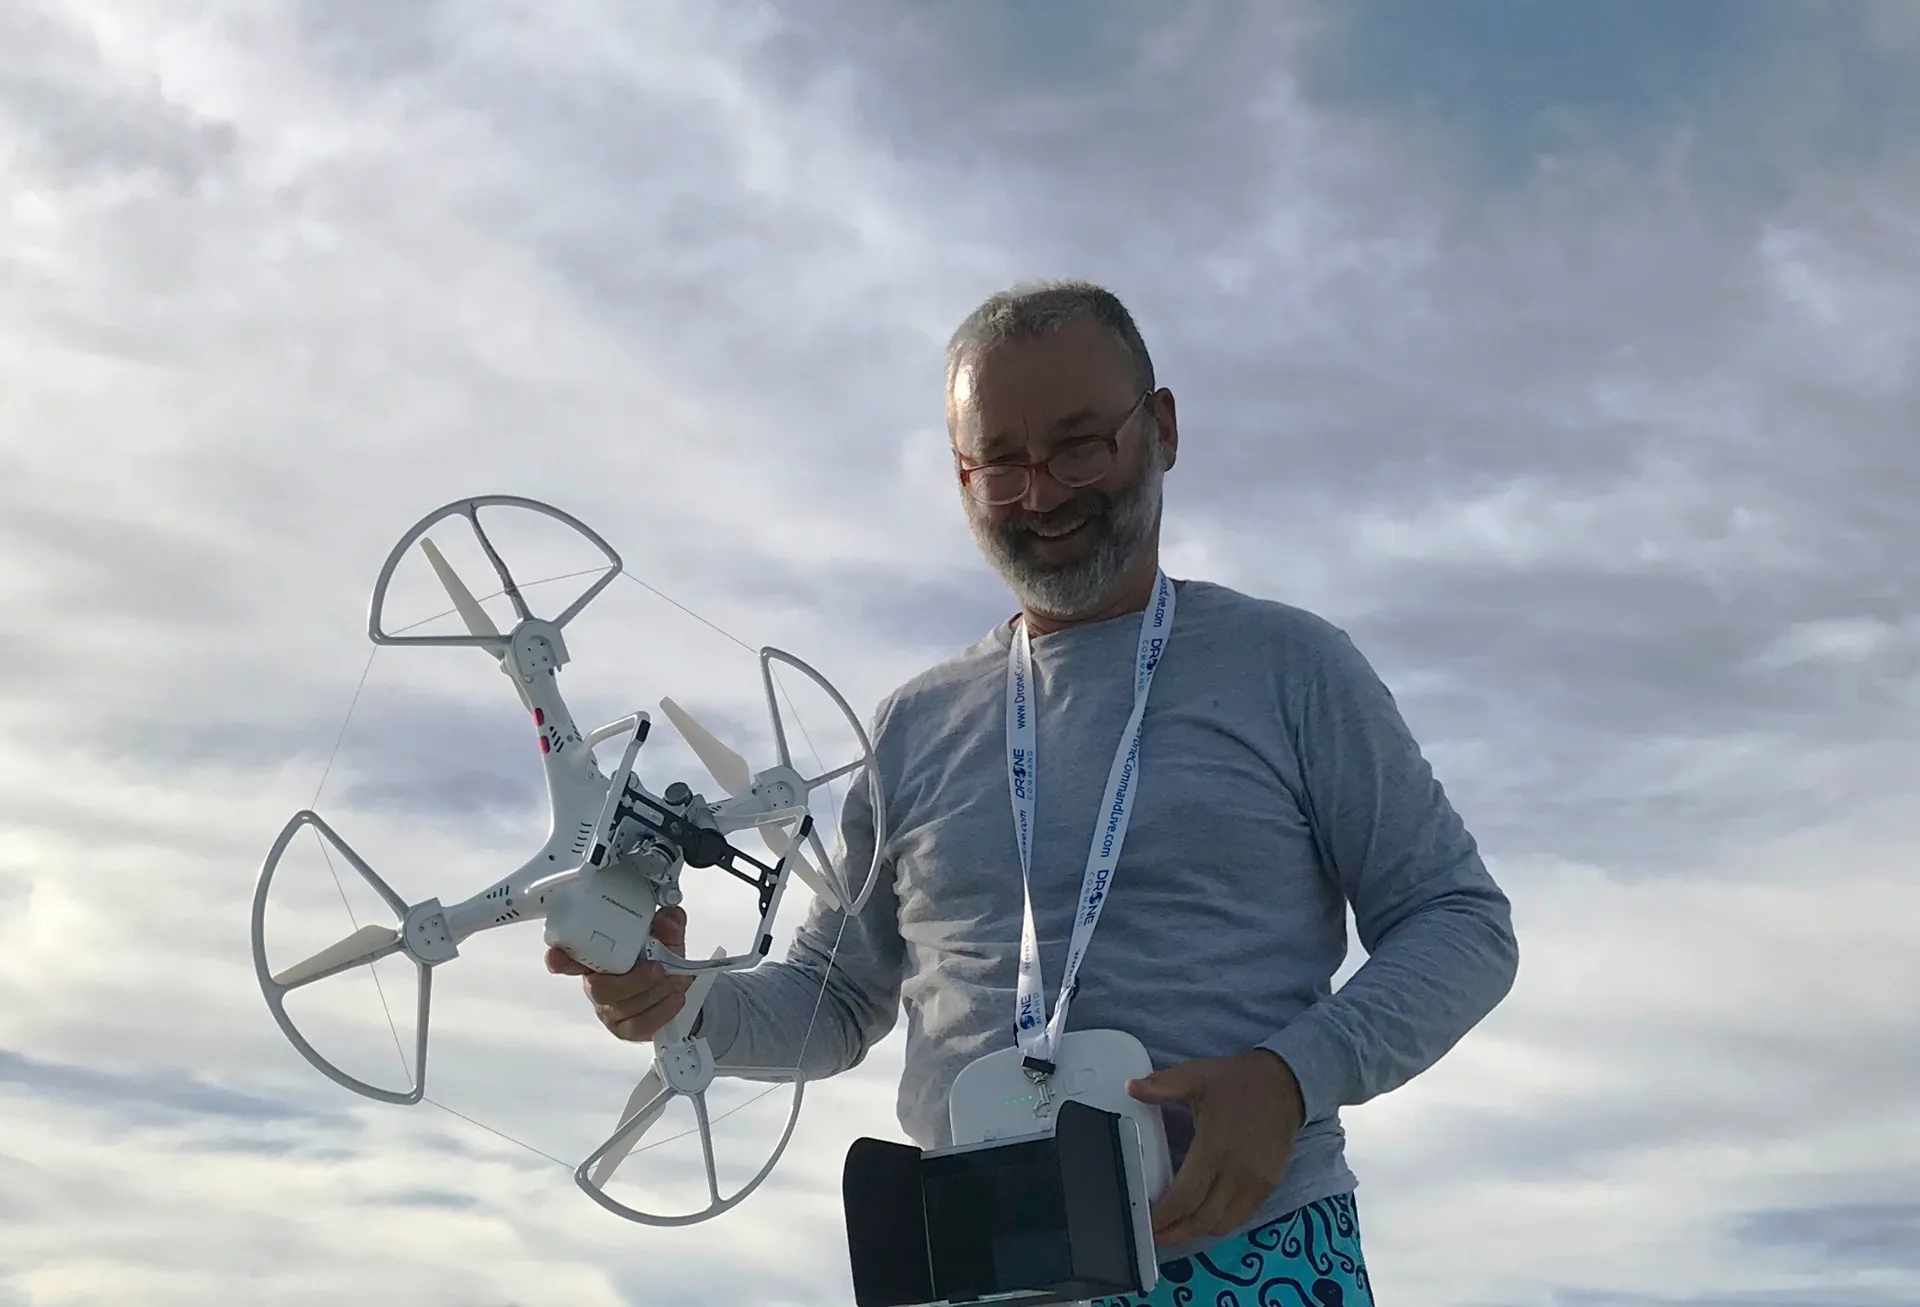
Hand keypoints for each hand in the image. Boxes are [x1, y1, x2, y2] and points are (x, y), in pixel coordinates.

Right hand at [544, 905, 694, 1041]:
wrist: (677, 985)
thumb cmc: (661, 958)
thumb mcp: (667, 936)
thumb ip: (668, 924)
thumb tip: (667, 918)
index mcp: (598, 958)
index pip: (569, 958)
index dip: (560, 959)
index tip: (557, 956)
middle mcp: (597, 984)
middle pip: (599, 989)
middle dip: (633, 980)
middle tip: (658, 969)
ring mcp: (609, 1010)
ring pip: (620, 1008)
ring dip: (652, 994)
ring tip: (673, 981)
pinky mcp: (624, 1029)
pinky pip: (637, 1027)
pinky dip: (660, 1012)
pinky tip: (674, 998)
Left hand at [1126, 1048, 1304, 1246]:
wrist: (1286, 1084)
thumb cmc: (1237, 1081)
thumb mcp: (1197, 1075)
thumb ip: (1163, 1085)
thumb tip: (1130, 1088)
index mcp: (1214, 1148)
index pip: (1185, 1197)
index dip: (1163, 1217)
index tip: (1145, 1221)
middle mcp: (1237, 1173)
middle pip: (1201, 1219)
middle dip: (1174, 1233)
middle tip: (1152, 1236)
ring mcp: (1256, 1183)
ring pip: (1222, 1224)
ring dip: (1196, 1233)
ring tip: (1173, 1231)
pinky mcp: (1269, 1187)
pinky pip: (1241, 1217)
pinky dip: (1219, 1225)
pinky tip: (1202, 1220)